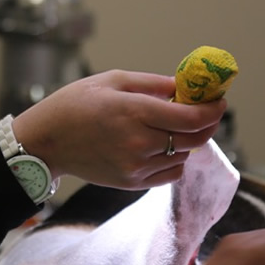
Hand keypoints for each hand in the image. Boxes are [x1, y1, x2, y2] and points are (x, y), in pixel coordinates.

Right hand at [11, 69, 225, 188]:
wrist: (45, 142)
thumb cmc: (75, 104)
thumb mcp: (112, 81)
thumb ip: (153, 84)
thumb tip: (185, 85)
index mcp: (134, 111)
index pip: (191, 118)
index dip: (212, 110)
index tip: (219, 101)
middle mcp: (139, 142)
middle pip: (194, 139)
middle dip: (207, 124)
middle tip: (206, 111)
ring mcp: (135, 166)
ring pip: (183, 156)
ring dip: (188, 141)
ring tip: (174, 126)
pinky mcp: (131, 183)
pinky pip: (169, 174)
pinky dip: (174, 160)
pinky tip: (162, 146)